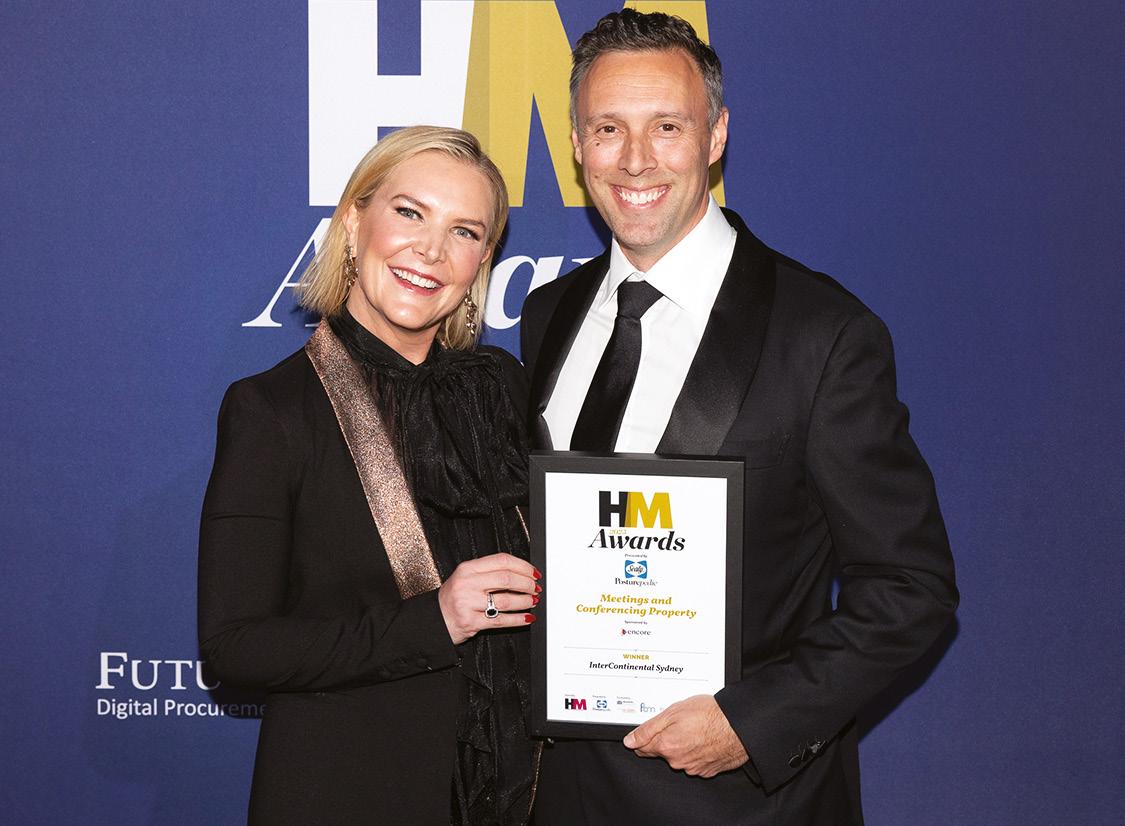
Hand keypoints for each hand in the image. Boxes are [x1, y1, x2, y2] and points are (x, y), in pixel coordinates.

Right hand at [438, 552, 539, 643]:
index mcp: (468, 568)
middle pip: (506, 579)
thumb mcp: (466, 577)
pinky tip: (527, 618)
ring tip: (533, 601)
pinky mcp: (471, 622)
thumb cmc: (453, 598)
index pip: (502, 561)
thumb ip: (489, 572)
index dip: (523, 566)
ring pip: (506, 601)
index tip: (533, 572)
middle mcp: (467, 584)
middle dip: (527, 584)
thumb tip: (521, 573)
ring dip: (525, 601)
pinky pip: (501, 621)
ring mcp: (468, 603)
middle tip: (535, 588)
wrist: (434, 620)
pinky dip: (518, 620)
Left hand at [622, 694, 748, 777]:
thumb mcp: (672, 712)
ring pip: (679, 757)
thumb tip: (630, 740)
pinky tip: (704, 739)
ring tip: (695, 728)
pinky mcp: (707, 770)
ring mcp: (693, 768)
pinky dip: (696, 752)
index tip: (644, 733)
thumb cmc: (710, 715)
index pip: (642, 747)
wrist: (739, 726)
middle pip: (661, 752)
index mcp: (666, 746)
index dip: (642, 738)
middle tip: (677, 723)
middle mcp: (677, 761)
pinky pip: (695, 762)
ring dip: (682, 745)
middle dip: (665, 739)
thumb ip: (647, 729)